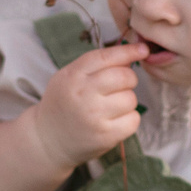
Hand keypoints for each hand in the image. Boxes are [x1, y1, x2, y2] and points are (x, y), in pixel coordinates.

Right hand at [33, 42, 147, 166]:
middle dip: (129, 79)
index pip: (107, 57)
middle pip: (125, 76)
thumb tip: (131, 55)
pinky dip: (129, 119)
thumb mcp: (68, 77)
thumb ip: (95, 65)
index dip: (129, 51)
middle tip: (120, 86)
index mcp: (73, 76)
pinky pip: (133, 119)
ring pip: (131, 98)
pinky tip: (114, 121)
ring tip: (111, 108)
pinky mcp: (105, 136)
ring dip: (127, 101)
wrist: (47, 140)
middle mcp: (83, 94)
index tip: (143, 49)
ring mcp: (95, 116)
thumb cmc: (64, 104)